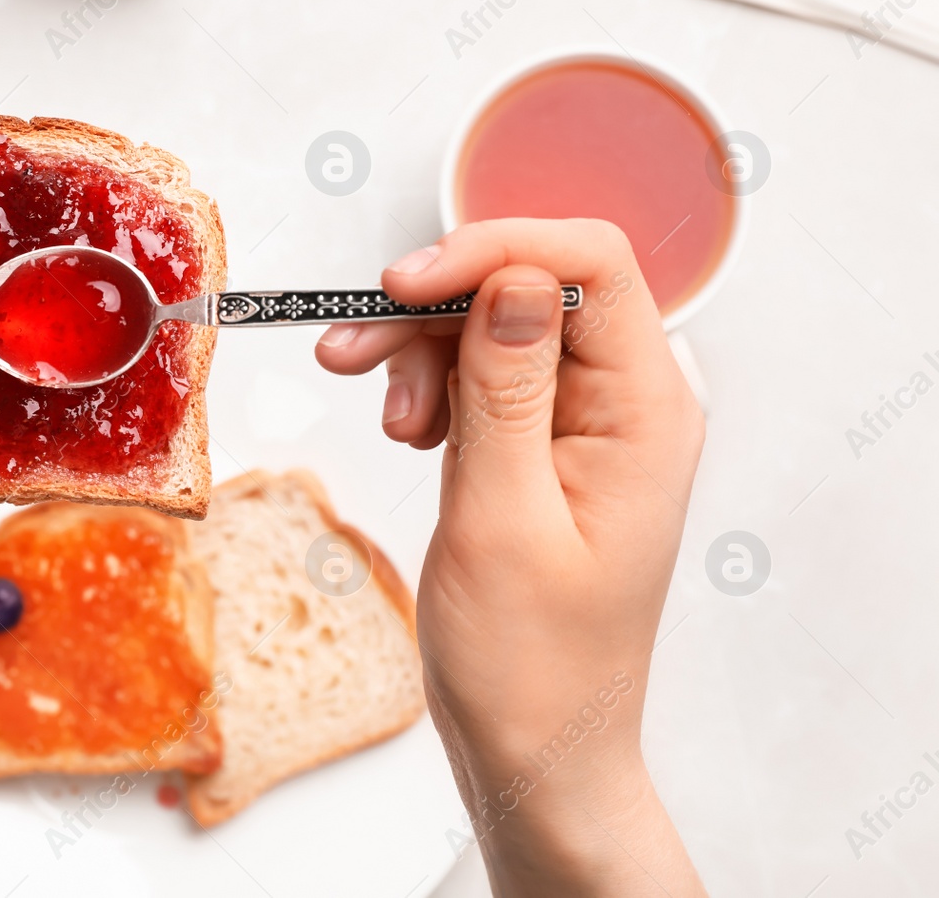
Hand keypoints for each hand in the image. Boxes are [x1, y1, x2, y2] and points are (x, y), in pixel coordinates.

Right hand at [316, 219, 705, 894]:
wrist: (535, 746)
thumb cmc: (533, 663)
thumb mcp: (504, 520)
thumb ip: (507, 390)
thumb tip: (510, 278)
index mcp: (646, 413)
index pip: (591, 265)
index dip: (493, 250)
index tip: (403, 285)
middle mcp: (625, 403)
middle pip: (529, 288)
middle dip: (435, 308)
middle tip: (351, 349)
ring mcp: (584, 423)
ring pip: (494, 326)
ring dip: (422, 353)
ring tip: (386, 419)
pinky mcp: (543, 443)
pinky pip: (482, 376)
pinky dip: (431, 388)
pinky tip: (407, 432)